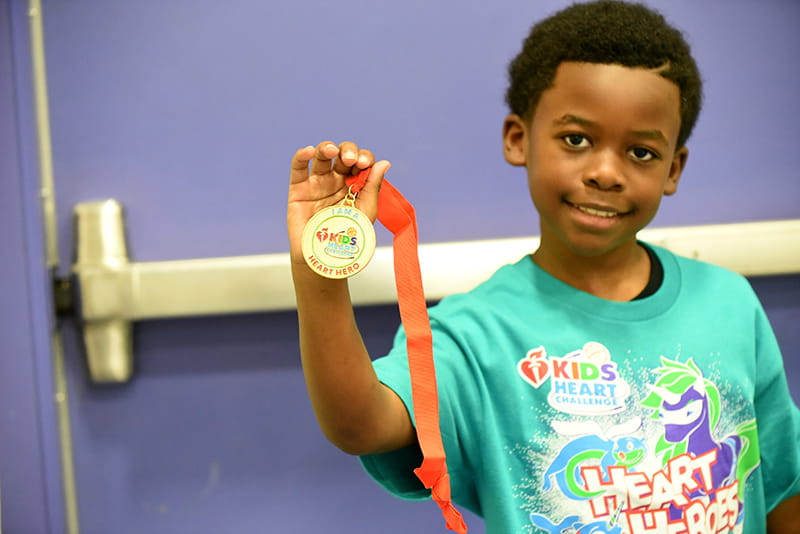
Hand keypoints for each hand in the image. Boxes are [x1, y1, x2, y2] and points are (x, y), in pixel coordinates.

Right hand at [287, 141, 389, 265]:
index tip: (365, 164)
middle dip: (349, 152)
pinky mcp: (299, 189)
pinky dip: (302, 156)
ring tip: (332, 150)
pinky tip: (309, 151)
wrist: (325, 256)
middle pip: (343, 154)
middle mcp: (337, 180)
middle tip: (352, 161)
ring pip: (321, 156)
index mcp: (355, 183)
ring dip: (327, 147)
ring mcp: (317, 183)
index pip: (361, 162)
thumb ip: (373, 186)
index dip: (364, 158)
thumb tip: (384, 163)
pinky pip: (298, 168)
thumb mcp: (366, 211)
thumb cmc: (347, 237)